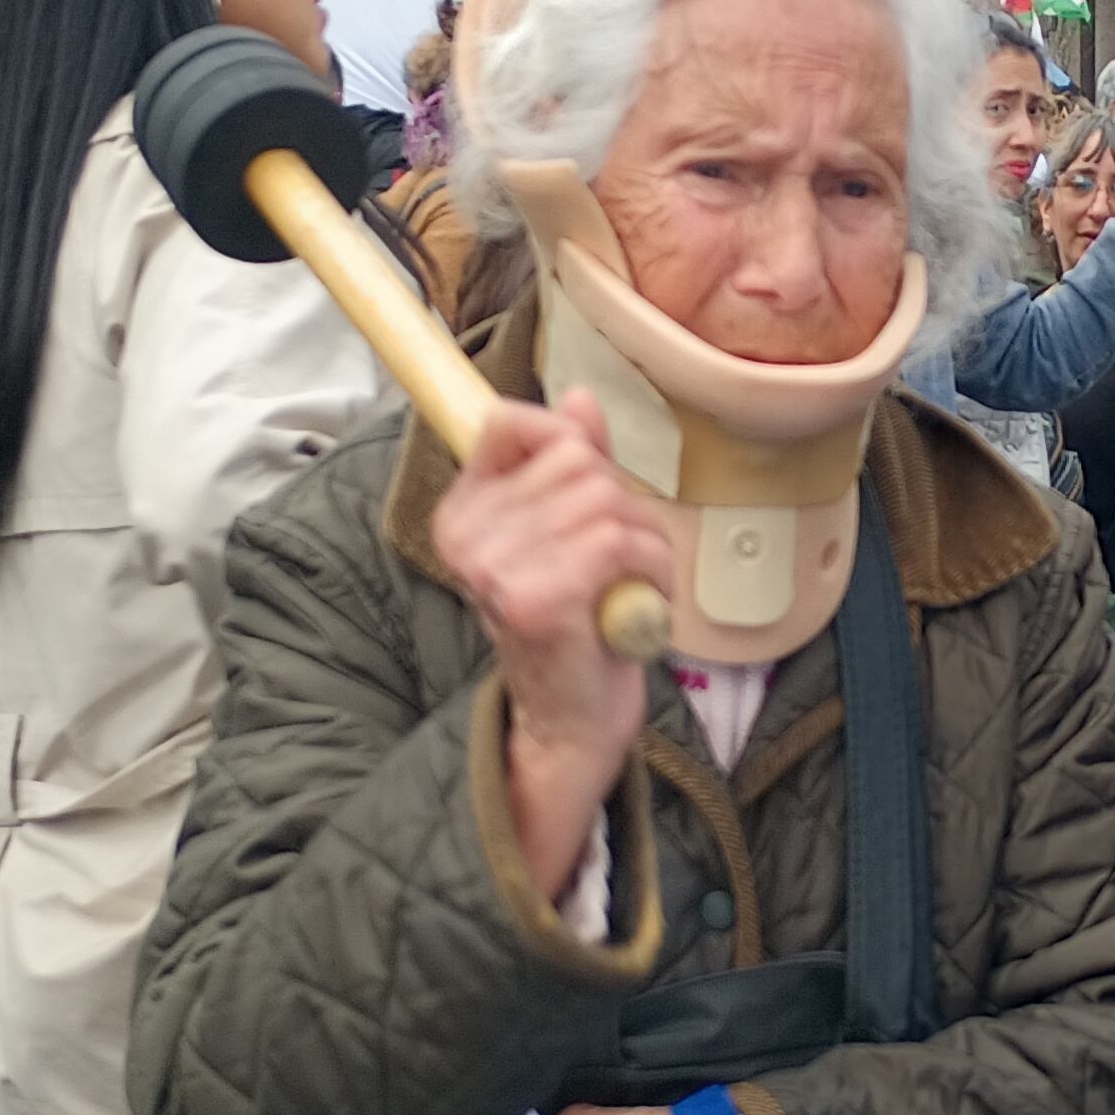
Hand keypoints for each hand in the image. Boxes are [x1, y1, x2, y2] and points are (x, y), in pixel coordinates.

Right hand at [431, 388, 671, 900]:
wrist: (572, 718)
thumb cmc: (576, 623)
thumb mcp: (570, 531)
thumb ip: (572, 462)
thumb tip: (580, 396)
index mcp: (462, 512)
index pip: (512, 423)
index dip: (571, 444)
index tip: (591, 494)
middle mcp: (465, 536)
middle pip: (577, 460)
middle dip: (626, 506)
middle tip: (623, 561)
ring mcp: (495, 568)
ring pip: (607, 499)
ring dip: (646, 543)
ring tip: (631, 585)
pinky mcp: (535, 598)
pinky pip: (619, 541)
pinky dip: (651, 569)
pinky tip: (635, 604)